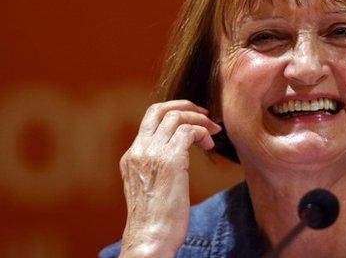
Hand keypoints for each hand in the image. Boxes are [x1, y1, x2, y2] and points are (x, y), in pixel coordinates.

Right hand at [118, 100, 220, 256]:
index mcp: (131, 156)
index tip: (194, 119)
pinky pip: (188, 131)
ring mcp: (153, 154)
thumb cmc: (156, 220)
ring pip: (177, 117)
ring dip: (200, 120)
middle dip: (186, 106)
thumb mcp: (149, 187)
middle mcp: (139, 151)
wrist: (150, 238)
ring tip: (213, 133)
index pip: (150, 119)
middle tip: (206, 115)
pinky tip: (209, 145)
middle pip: (159, 109)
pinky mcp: (170, 161)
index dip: (174, 112)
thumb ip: (156, 167)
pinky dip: (202, 132)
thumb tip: (177, 156)